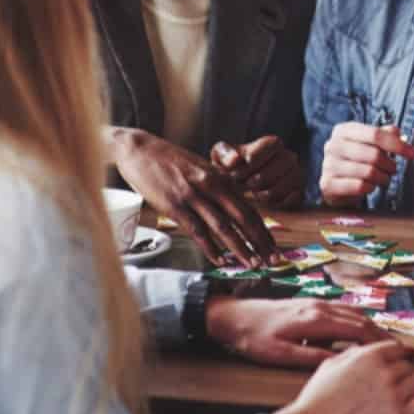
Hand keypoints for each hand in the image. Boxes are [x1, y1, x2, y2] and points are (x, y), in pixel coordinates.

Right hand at [109, 127, 274, 266]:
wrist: (140, 149)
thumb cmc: (171, 161)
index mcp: (221, 178)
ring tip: (252, 264)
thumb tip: (235, 206)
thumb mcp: (201, 168)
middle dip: (259, 242)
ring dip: (239, 248)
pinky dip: (210, 248)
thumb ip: (218, 186)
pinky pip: (197, 231)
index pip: (249, 208)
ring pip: (223, 227)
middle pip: (242, 218)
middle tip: (273, 261)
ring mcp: (193, 196)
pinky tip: (220, 260)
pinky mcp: (174, 206)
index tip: (274, 247)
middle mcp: (211, 186)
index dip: (263, 230)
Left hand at [206, 297, 388, 367]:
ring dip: (372, 324)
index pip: (356, 329)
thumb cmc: (256, 338)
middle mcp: (320, 307)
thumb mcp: (280, 354)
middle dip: (382, 333)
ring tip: (386, 339)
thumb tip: (339, 361)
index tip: (396, 350)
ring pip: (353, 311)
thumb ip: (311, 356)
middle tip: (401, 347)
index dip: (378, 340)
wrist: (235, 316)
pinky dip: (358, 317)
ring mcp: (316, 302)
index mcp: (315, 320)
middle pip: (360, 319)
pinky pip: (342, 308)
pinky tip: (361, 326)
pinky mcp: (311, 303)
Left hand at [213, 135, 303, 208]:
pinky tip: (263, 202)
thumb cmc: (229, 170)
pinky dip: (277, 202)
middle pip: (285, 161)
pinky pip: (294, 198)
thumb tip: (234, 160)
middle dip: (262, 176)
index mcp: (271, 145)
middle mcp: (288, 158)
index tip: (245, 163)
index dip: (260, 154)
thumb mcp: (220, 159)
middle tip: (244, 184)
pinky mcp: (298, 195)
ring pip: (290, 180)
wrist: (236, 192)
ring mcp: (296, 176)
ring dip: (268, 190)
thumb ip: (224, 154)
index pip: (275, 143)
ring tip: (252, 194)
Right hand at [273, 341, 413, 413]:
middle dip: (400, 372)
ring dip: (410, 385)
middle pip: (407, 365)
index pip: (397, 348)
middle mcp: (385, 372)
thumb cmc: (317, 397)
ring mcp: (393, 395)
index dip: (398, 353)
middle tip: (393, 380)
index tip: (403, 356)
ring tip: (401, 391)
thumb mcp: (331, 364)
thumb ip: (352, 353)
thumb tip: (363, 350)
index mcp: (369, 356)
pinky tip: (406, 404)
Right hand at [318, 123, 413, 205]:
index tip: (412, 153)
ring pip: (368, 172)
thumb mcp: (370, 144)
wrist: (336, 185)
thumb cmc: (358, 161)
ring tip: (383, 178)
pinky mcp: (327, 184)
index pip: (375, 134)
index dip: (397, 144)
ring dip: (382, 178)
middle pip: (373, 154)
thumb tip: (397, 133)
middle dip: (390, 164)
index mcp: (344, 130)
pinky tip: (370, 186)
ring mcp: (328, 165)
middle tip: (393, 169)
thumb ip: (384, 135)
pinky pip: (359, 186)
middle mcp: (333, 145)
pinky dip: (370, 188)